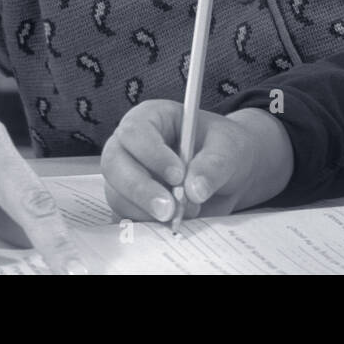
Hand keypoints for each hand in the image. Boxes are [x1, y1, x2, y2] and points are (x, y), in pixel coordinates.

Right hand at [100, 101, 292, 222]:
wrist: (229, 175)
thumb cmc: (224, 149)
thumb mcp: (228, 148)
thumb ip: (213, 165)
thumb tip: (194, 190)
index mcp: (151, 118)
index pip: (135, 132)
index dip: (152, 154)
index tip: (178, 176)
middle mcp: (132, 146)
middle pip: (114, 164)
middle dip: (141, 190)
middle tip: (170, 210)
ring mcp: (127, 176)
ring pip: (117, 194)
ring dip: (146, 211)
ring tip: (183, 214)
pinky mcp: (130, 203)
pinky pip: (126, 217)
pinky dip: (146, 225)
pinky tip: (170, 224)